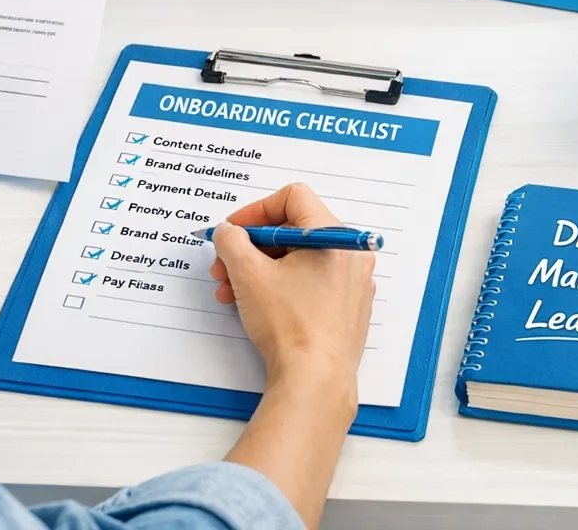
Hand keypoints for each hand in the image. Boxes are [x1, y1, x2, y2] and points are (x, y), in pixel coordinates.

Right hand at [209, 183, 374, 415]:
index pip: (292, 198)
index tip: (234, 231)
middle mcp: (349, 254)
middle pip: (292, 230)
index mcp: (333, 236)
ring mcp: (352, 283)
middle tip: (225, 265)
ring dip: (260, 269)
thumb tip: (228, 232)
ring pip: (298, 259)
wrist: (314, 380)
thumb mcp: (248, 273)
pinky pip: (311, 281)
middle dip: (251, 247)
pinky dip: (282, 286)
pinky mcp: (347, 307)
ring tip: (232, 292)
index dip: (255, 211)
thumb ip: (231, 240)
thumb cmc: (291, 326)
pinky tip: (257, 305)